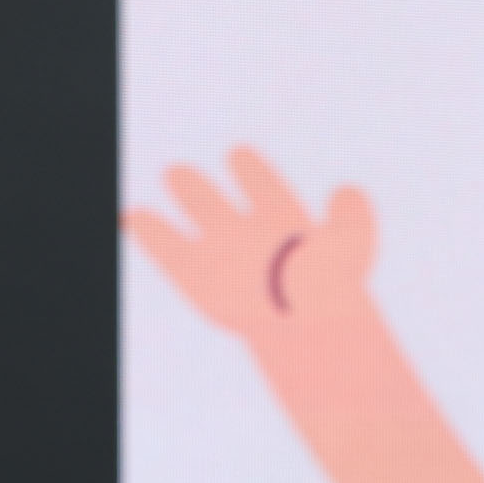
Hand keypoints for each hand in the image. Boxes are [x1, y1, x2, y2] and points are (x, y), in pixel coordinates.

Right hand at [126, 146, 376, 340]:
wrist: (301, 326)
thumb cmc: (329, 288)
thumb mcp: (352, 243)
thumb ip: (354, 215)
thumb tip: (347, 191)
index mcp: (281, 220)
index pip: (259, 183)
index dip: (247, 168)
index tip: (239, 157)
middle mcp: (247, 234)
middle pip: (214, 201)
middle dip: (194, 188)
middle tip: (178, 176)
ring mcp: (220, 252)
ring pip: (193, 215)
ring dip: (183, 194)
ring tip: (172, 177)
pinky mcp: (194, 276)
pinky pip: (164, 247)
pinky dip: (146, 231)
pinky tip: (129, 217)